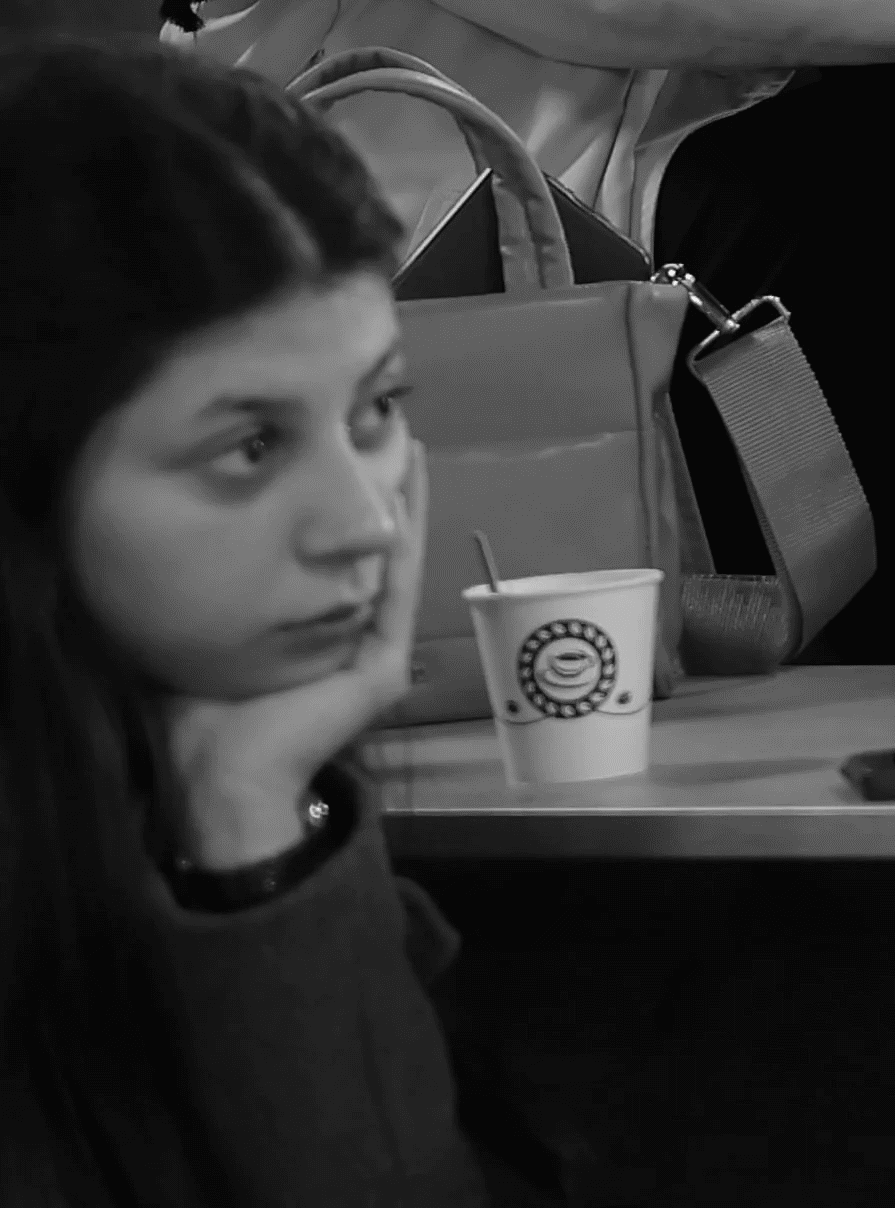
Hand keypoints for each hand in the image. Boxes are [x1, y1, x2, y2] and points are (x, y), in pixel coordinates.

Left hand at [160, 444, 425, 874]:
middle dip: (377, 495)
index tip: (335, 453)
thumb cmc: (201, 716)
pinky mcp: (382, 662)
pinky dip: (406, 536)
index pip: (330, 560)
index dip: (337, 509)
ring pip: (392, 559)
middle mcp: (351, 637)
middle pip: (369, 552)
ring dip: (401, 504)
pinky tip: (405, 494)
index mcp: (313, 636)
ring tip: (406, 446)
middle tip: (383, 433)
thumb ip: (212, 597)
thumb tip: (175, 542)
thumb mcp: (207, 638)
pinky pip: (397, 586)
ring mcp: (373, 649)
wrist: (221, 774)